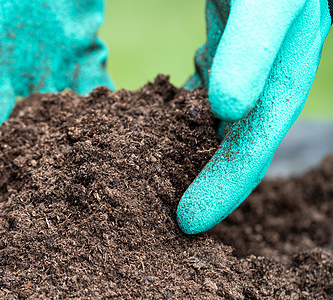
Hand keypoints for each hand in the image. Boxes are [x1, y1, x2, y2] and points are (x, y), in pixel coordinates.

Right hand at [0, 0, 112, 201]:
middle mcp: (5, 73)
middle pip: (2, 131)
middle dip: (5, 168)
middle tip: (7, 208)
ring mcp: (45, 67)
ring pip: (49, 120)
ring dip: (53, 152)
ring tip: (58, 187)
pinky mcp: (80, 55)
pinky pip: (90, 89)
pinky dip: (98, 114)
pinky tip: (103, 140)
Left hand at [179, 0, 330, 233]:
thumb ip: (254, 43)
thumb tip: (228, 106)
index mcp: (288, 54)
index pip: (257, 134)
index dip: (228, 181)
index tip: (190, 220)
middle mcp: (272, 56)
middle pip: (242, 131)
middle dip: (212, 174)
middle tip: (181, 219)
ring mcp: (248, 44)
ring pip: (224, 111)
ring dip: (199, 144)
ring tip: (168, 178)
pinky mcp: (226, 26)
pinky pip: (208, 78)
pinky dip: (188, 105)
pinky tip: (167, 120)